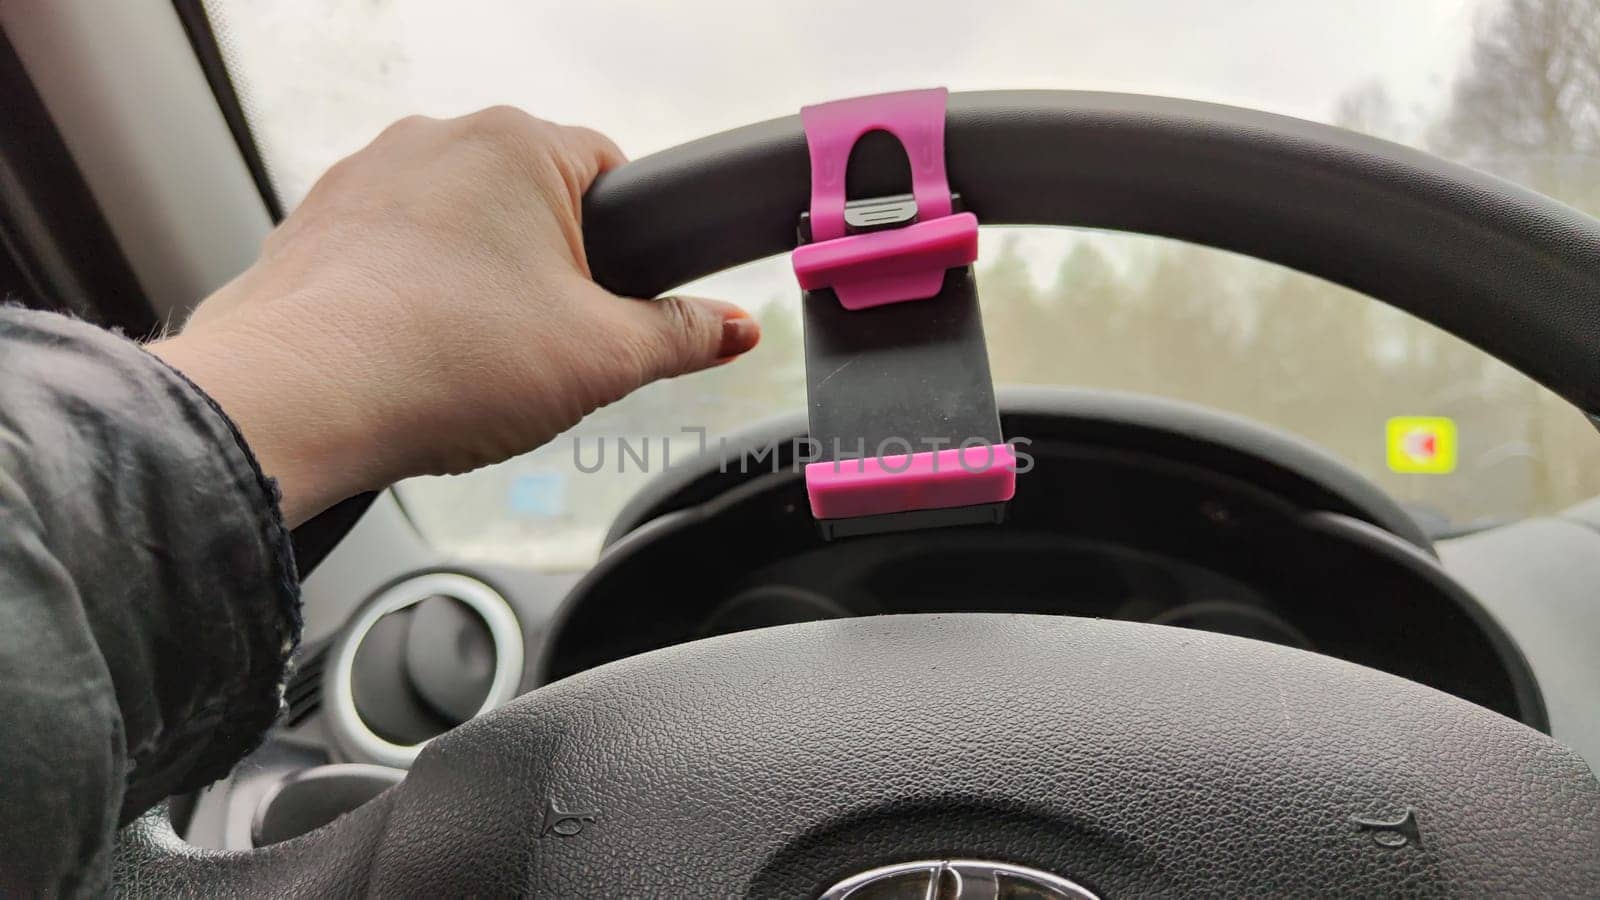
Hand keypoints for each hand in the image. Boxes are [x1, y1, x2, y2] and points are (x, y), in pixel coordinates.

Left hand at [150, 108, 758, 526]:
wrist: (298, 400)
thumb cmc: (444, 361)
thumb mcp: (602, 359)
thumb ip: (684, 337)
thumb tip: (737, 327)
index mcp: (518, 146)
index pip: (612, 170)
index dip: (628, 247)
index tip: (617, 303)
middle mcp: (437, 139)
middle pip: (531, 203)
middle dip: (549, 271)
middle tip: (546, 348)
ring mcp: (365, 177)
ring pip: (457, 228)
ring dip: (477, 284)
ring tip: (472, 361)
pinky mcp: (314, 225)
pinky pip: (391, 256)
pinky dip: (410, 298)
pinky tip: (414, 358)